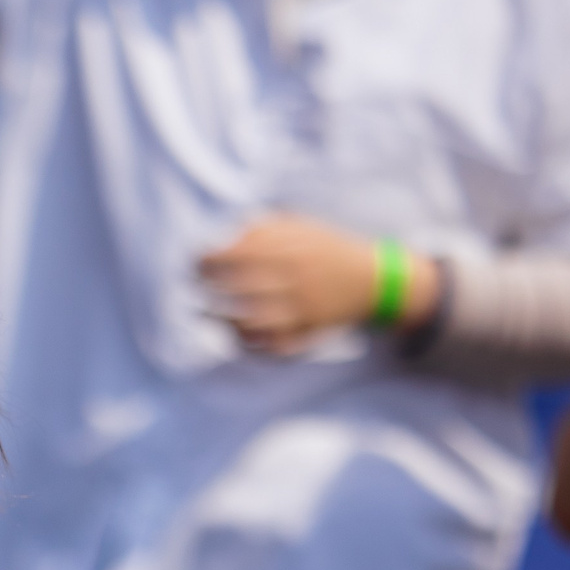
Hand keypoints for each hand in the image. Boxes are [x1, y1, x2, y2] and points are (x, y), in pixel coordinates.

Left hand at [199, 213, 435, 353]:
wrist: (374, 279)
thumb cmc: (326, 249)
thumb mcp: (300, 227)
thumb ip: (262, 229)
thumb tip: (219, 237)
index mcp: (292, 247)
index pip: (238, 253)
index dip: (209, 259)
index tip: (195, 261)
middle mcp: (295, 276)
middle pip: (239, 286)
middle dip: (208, 287)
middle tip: (195, 285)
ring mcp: (302, 307)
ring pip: (250, 319)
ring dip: (221, 317)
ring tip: (205, 312)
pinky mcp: (307, 330)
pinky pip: (270, 343)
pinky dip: (247, 341)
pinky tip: (233, 331)